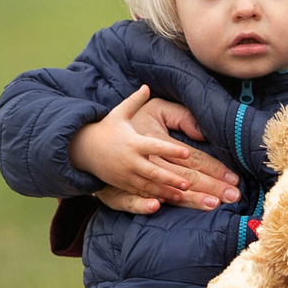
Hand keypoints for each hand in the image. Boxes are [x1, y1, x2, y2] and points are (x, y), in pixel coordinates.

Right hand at [70, 86, 240, 211]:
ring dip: (175, 192)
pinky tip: (176, 202)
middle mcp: (132, 161)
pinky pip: (145, 195)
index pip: (156, 146)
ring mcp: (128, 176)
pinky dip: (161, 199)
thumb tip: (147, 86)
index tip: (187, 152)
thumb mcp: (120, 112)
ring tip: (195, 197)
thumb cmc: (108, 129)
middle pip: (160, 172)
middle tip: (206, 187)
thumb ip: (135, 100)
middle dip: (187, 181)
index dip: (172, 150)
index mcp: (135, 141)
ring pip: (155, 187)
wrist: (82, 150)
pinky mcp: (125, 186)